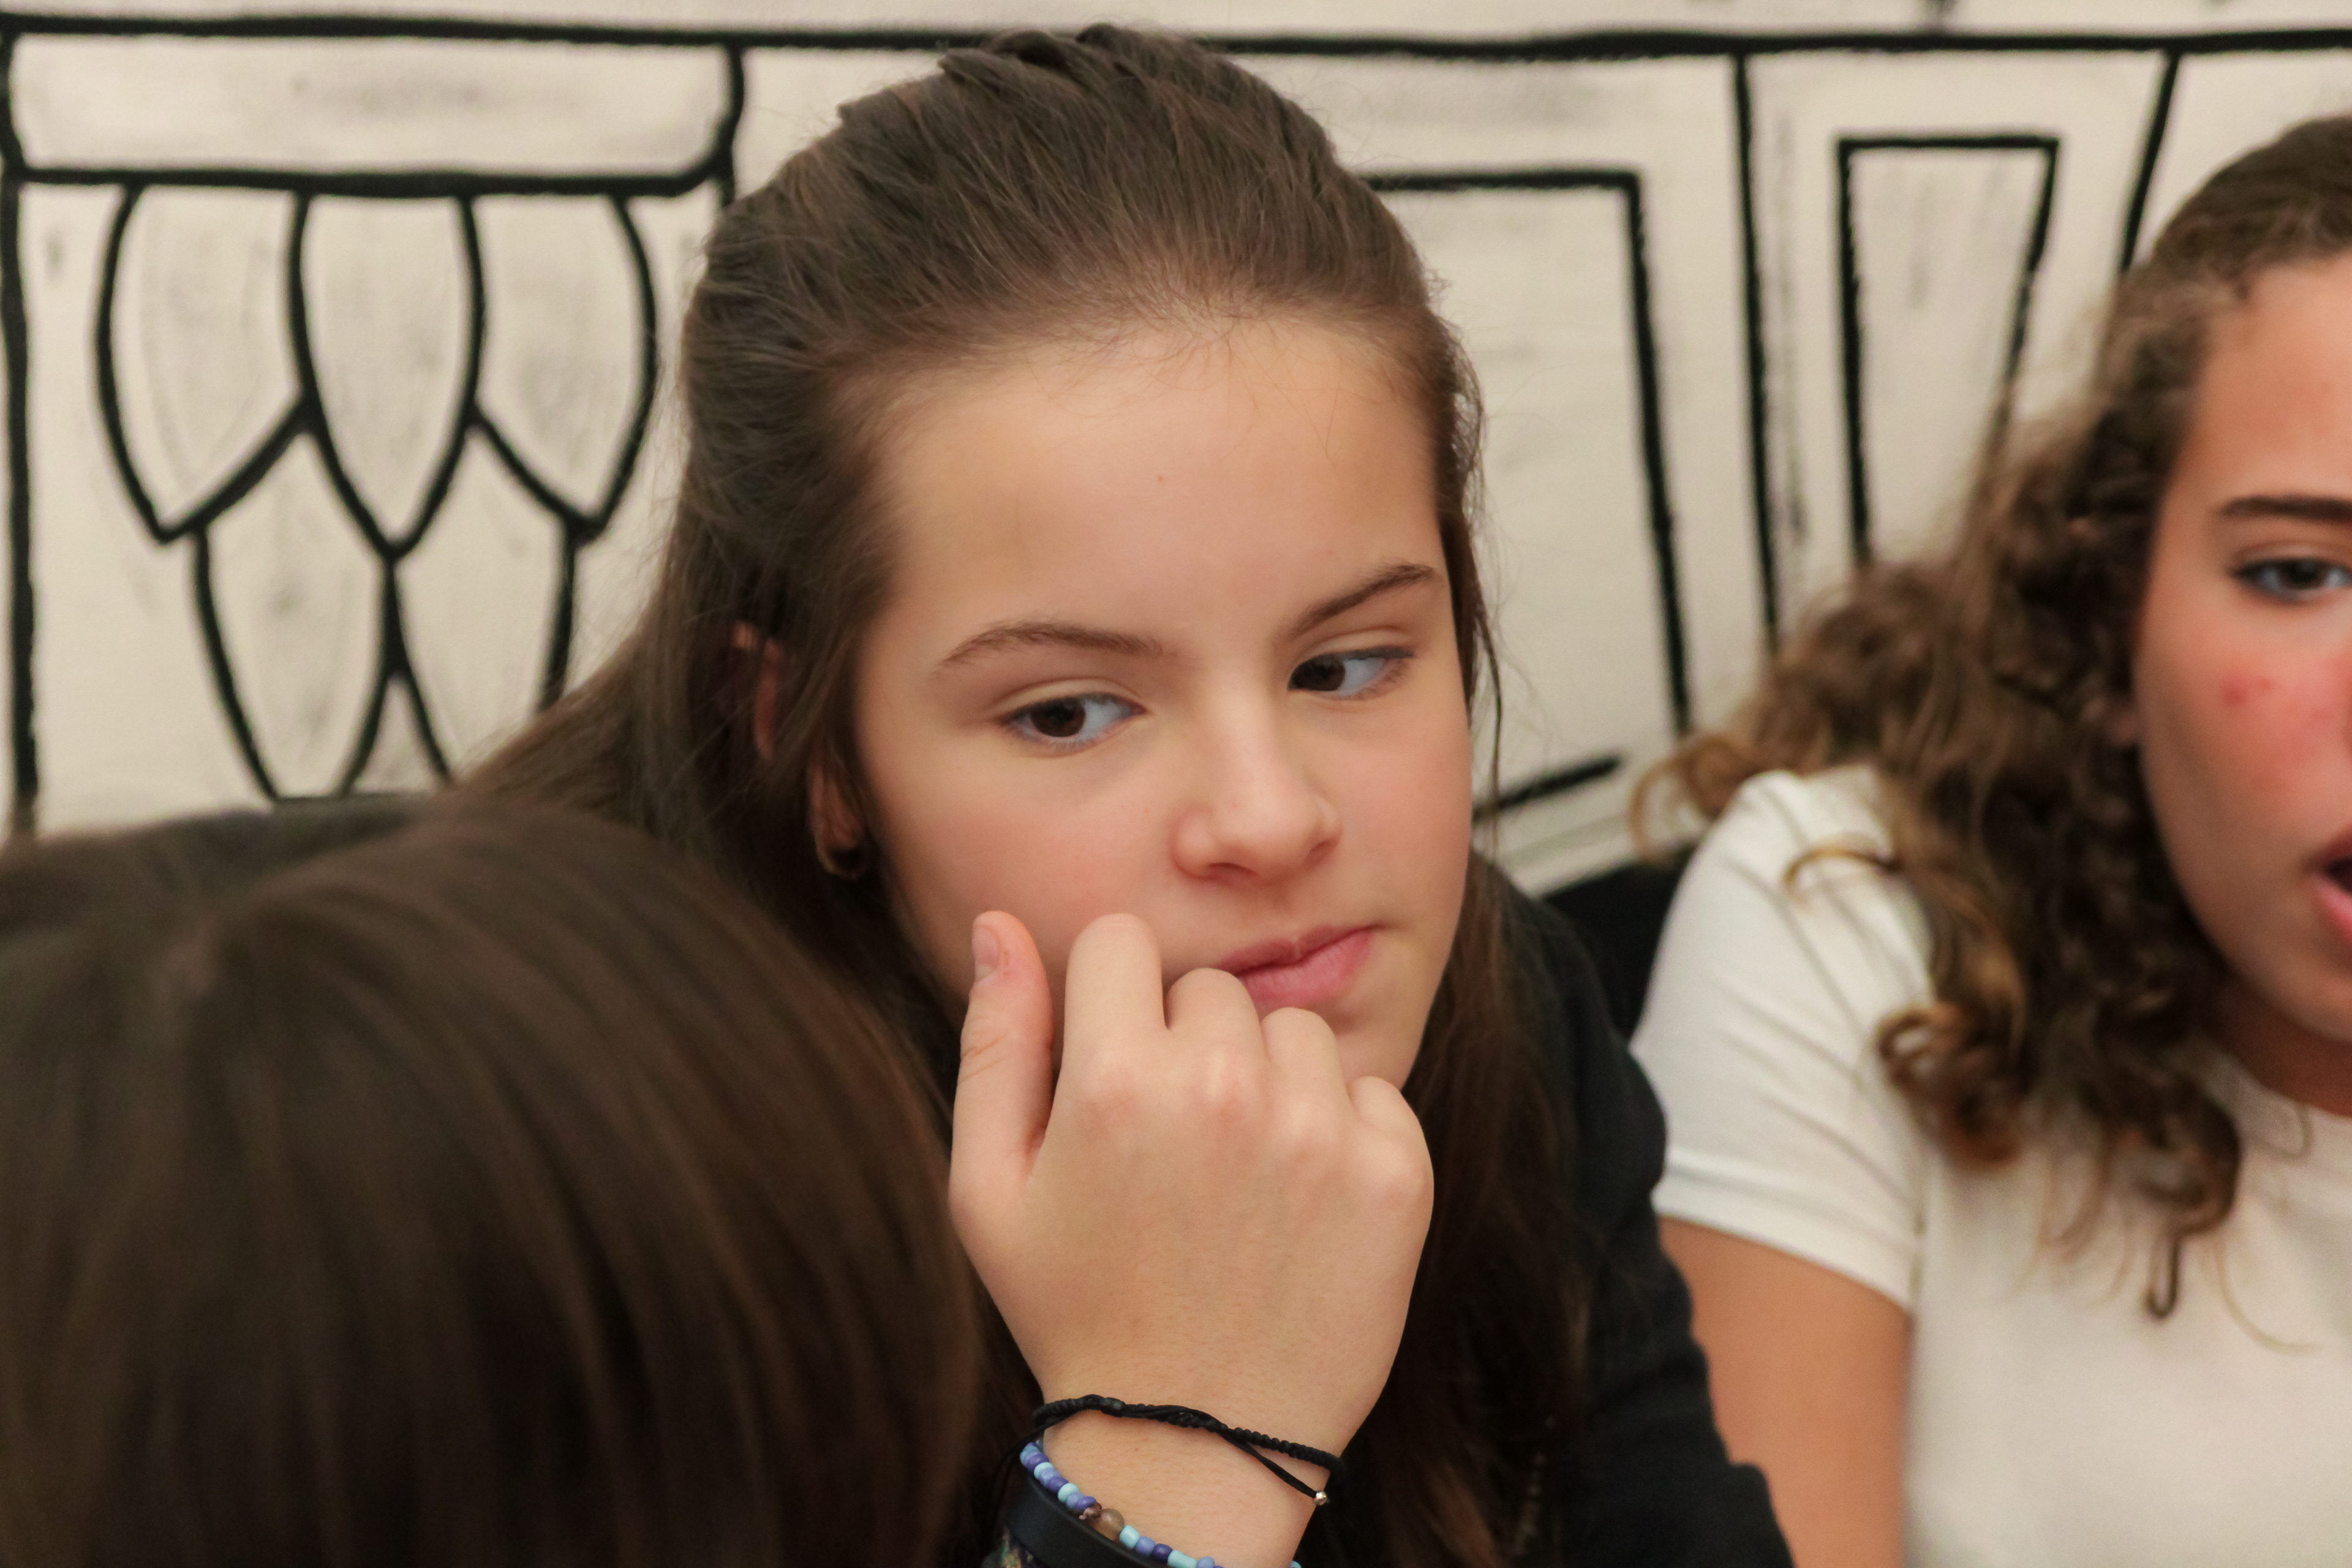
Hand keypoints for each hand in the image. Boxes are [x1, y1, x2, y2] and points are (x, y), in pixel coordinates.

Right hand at [950, 910, 1432, 1538]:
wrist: (1192, 1444)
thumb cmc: (1076, 1311)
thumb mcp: (988, 1189)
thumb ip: (995, 1042)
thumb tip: (997, 924)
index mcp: (1116, 1079)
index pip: (1119, 941)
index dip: (1108, 999)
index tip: (1112, 1063)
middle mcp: (1223, 1086)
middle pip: (1209, 987)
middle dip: (1185, 1042)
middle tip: (1172, 1145)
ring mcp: (1320, 1130)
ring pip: (1293, 1030)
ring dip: (1266, 1079)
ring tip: (1235, 1174)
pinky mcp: (1396, 1173)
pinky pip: (1370, 1089)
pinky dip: (1339, 1130)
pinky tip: (1296, 1202)